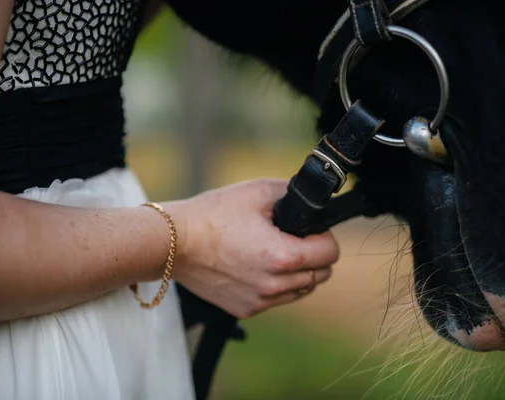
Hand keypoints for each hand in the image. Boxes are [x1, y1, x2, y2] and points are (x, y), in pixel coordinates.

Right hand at [165, 178, 339, 318]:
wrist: (173, 243)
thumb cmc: (213, 215)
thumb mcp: (258, 191)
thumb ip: (294, 194)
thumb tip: (313, 200)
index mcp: (283, 257)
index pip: (331, 253)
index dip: (324, 236)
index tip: (309, 229)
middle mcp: (275, 285)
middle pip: (322, 275)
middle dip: (314, 255)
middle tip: (292, 239)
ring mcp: (260, 301)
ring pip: (302, 290)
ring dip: (298, 273)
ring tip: (275, 253)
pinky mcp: (246, 310)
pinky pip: (277, 300)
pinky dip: (277, 285)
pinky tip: (257, 266)